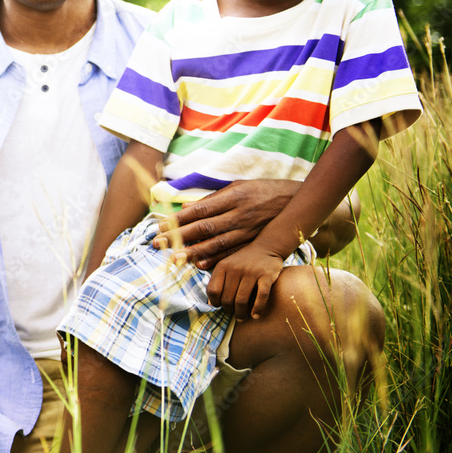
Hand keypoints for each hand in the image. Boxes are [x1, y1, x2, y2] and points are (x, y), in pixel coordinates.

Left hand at [153, 180, 298, 268]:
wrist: (293, 200)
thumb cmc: (260, 191)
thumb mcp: (236, 187)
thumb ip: (211, 199)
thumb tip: (185, 209)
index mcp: (232, 197)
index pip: (200, 210)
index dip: (180, 219)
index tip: (161, 226)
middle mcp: (239, 214)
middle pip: (204, 227)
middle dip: (179, 237)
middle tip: (158, 244)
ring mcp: (247, 229)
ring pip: (216, 243)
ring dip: (193, 252)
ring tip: (174, 258)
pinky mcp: (254, 241)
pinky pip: (232, 253)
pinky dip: (216, 260)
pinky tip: (201, 265)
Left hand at [206, 243, 284, 320]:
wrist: (267, 247)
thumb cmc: (244, 260)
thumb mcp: (227, 265)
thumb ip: (218, 280)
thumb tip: (211, 303)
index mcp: (223, 266)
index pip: (213, 290)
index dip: (215, 302)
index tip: (220, 307)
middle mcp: (235, 269)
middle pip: (227, 298)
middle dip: (229, 311)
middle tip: (234, 315)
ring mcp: (251, 272)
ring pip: (242, 300)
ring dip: (241, 313)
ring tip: (242, 318)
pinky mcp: (267, 276)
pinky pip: (261, 296)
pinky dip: (258, 309)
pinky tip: (256, 316)